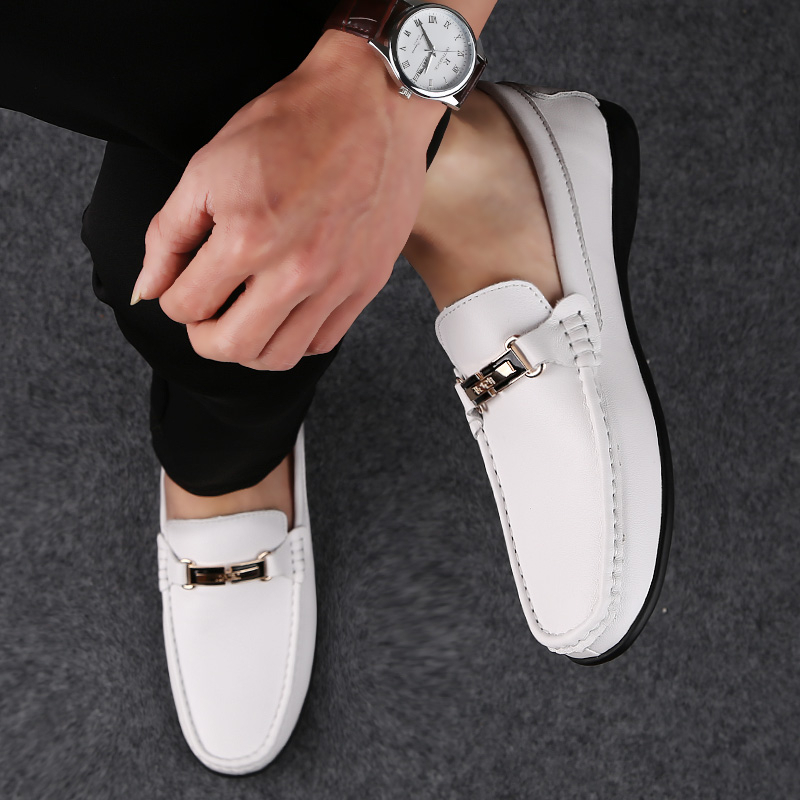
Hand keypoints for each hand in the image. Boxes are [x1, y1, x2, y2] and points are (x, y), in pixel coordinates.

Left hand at [133, 30, 444, 370]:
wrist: (370, 105)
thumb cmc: (291, 126)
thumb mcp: (209, 167)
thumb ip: (169, 235)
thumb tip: (148, 289)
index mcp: (247, 237)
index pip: (186, 307)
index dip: (172, 301)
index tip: (181, 288)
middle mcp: (294, 270)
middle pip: (231, 346)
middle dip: (203, 338)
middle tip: (204, 317)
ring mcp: (335, 282)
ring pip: (279, 356)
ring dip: (248, 348)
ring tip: (243, 321)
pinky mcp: (365, 285)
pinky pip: (322, 342)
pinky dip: (294, 339)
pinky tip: (285, 314)